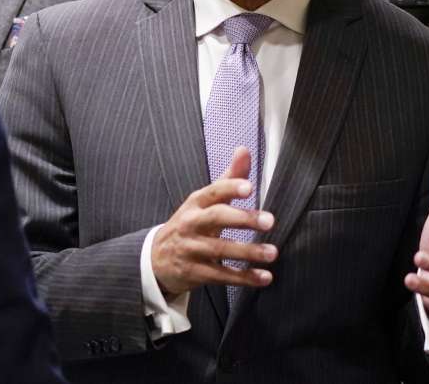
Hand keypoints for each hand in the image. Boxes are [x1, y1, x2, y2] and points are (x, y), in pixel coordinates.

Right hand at [151, 147, 276, 295]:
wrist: (157, 258)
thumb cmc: (190, 223)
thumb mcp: (204, 200)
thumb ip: (228, 178)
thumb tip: (243, 150)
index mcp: (196, 203)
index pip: (213, 192)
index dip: (230, 188)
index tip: (249, 188)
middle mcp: (192, 224)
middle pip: (217, 219)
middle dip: (243, 219)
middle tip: (269, 221)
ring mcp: (192, 249)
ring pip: (221, 250)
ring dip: (249, 252)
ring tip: (272, 252)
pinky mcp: (196, 272)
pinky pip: (222, 275)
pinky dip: (244, 278)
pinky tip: (264, 277)